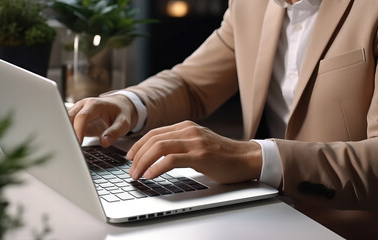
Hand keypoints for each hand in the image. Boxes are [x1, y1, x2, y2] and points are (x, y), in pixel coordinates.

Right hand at [68, 95, 137, 146]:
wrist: (119, 106)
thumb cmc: (120, 113)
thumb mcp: (123, 123)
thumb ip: (114, 132)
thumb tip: (104, 142)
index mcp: (94, 104)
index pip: (82, 116)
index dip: (78, 130)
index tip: (77, 143)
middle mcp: (83, 106)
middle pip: (69, 118)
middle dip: (67, 133)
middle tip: (70, 149)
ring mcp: (77, 111)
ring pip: (64, 122)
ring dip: (64, 134)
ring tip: (67, 149)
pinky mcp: (74, 118)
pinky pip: (66, 125)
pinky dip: (65, 135)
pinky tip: (67, 145)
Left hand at [127, 120, 262, 183]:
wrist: (246, 158)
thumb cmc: (223, 154)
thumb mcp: (198, 142)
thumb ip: (180, 143)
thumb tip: (157, 155)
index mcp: (186, 127)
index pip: (154, 133)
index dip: (138, 145)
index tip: (130, 157)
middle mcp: (189, 131)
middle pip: (153, 139)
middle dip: (137, 155)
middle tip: (131, 170)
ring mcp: (195, 142)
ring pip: (159, 147)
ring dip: (143, 162)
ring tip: (137, 174)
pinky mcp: (201, 156)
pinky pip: (172, 160)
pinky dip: (157, 168)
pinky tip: (151, 175)